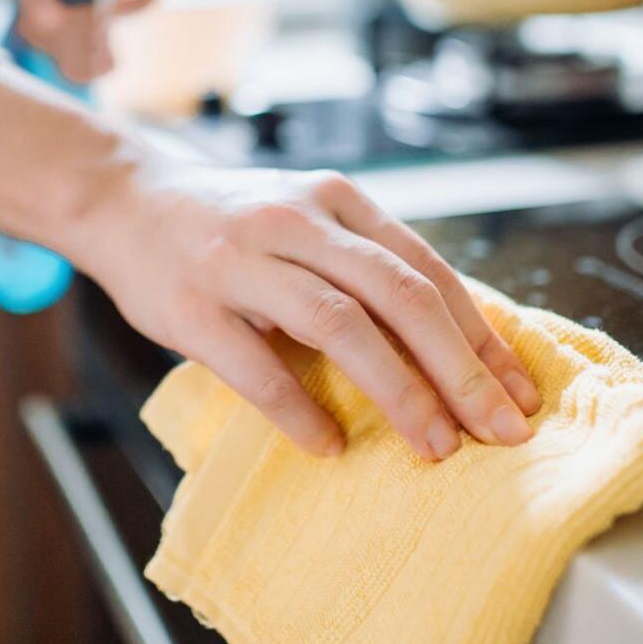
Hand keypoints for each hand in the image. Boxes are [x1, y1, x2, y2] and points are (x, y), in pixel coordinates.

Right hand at [75, 157, 540, 461]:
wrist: (122, 199)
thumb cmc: (226, 222)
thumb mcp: (301, 215)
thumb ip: (360, 260)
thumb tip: (450, 345)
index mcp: (333, 198)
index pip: (425, 267)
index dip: (480, 334)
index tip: (519, 391)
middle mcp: (293, 218)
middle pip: (397, 294)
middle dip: (460, 369)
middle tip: (500, 430)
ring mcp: (240, 258)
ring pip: (338, 323)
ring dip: (398, 391)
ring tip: (434, 446)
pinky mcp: (193, 305)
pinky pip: (258, 367)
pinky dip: (300, 411)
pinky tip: (329, 444)